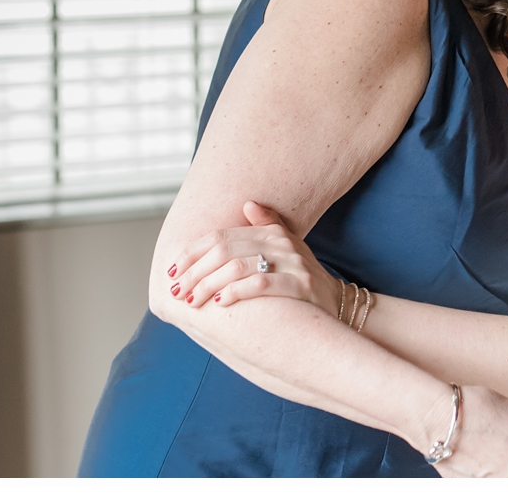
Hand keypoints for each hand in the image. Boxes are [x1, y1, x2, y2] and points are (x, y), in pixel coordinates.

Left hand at [166, 201, 342, 314]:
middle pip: (224, 251)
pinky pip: (260, 284)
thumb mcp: (287, 247)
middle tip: (177, 290)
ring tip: (192, 300)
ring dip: (208, 284)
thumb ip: (266, 225)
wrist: (334, 303)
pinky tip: (220, 302)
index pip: (221, 236)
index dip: (192, 252)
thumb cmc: (301, 277)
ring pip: (237, 267)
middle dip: (194, 272)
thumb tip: (247, 203)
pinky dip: (236, 292)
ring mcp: (292, 263)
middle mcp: (282, 243)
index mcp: (273, 232)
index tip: (173, 270)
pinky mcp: (300, 285)